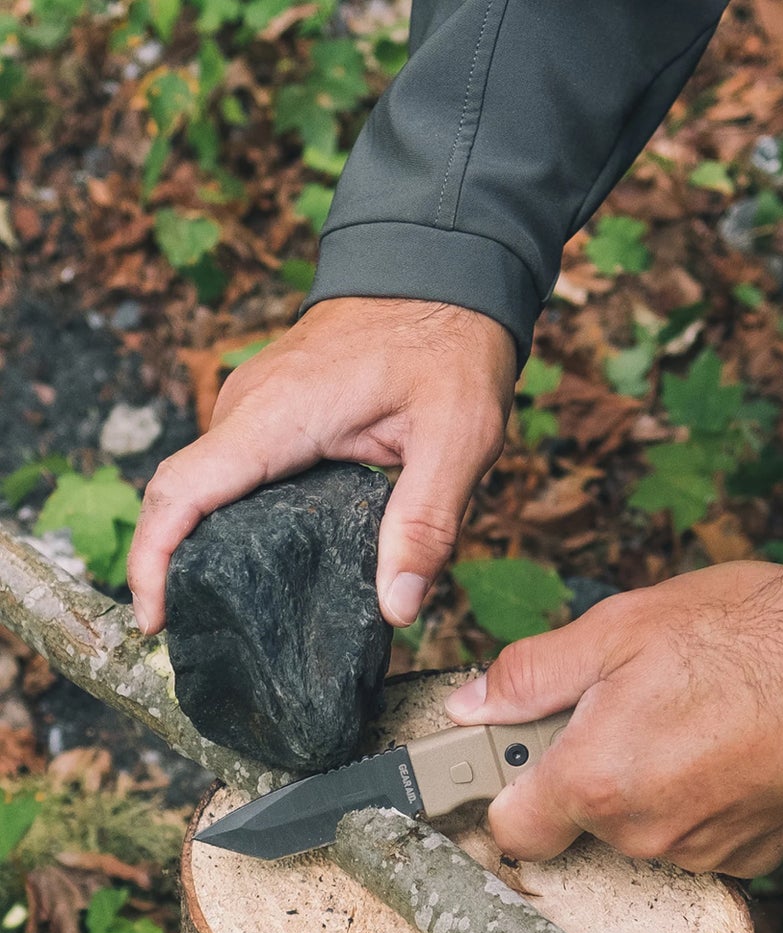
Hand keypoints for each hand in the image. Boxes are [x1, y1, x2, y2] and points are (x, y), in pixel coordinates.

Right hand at [128, 297, 517, 632]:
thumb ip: (426, 524)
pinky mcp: (275, 412)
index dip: (155, 561)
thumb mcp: (459, 440)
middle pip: (188, 499)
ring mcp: (258, 406)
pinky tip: (279, 564)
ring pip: (214, 487)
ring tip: (248, 617)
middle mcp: (250, 408)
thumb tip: (396, 607)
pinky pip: (240, 472)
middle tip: (218, 641)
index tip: (157, 619)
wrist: (447, 274)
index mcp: (276, 415)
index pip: (182, 492)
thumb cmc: (452, 346)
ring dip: (215, 546)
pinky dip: (243, 519)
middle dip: (184, 569)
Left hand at [446, 561, 782, 876]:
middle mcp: (644, 834)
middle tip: (631, 699)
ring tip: (696, 714)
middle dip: (590, 769)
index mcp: (595, 780)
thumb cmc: (753, 635)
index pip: (512, 827)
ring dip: (650, 783)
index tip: (523, 752)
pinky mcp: (755, 857)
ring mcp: (704, 854)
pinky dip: (705, 800)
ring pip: (644, 828)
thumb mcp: (623, 626)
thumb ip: (533, 674)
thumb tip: (474, 704)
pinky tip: (734, 745)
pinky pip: (701, 835)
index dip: (510, 786)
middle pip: (582, 821)